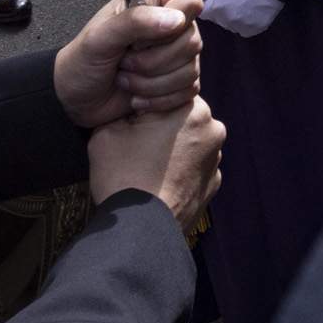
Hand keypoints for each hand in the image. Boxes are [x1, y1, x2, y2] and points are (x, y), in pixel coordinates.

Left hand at [53, 0, 204, 126]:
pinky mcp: (178, 82)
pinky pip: (188, 91)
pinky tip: (137, 98)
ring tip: (125, 81)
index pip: (189, 4)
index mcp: (153, 3)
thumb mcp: (99, 38)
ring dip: (152, 84)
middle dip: (154, 63)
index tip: (141, 40)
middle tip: (124, 63)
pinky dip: (159, 100)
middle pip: (192, 41)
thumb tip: (176, 20)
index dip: (172, 24)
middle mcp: (170, 26)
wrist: (74, 100)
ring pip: (191, 70)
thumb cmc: (81, 62)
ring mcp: (176, 55)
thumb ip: (134, 21)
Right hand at [87, 96, 224, 235]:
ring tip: (145, 167)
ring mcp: (216, 160)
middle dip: (161, 127)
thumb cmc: (122, 175)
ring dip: (173, 149)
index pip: (168, 92)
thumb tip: (127, 108)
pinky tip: (157, 182)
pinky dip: (179, 172)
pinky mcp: (213, 185)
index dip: (146, 104)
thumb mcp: (106, 131)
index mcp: (192, 110)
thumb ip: (121, 110)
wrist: (139, 229)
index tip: (131, 119)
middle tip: (135, 144)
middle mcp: (213, 130)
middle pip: (182, 118)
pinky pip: (194, 168)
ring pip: (190, 143)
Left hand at [160, 0, 284, 38]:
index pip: (204, 14)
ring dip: (233, 17)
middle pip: (218, 21)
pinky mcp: (255, 29)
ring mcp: (242, 26)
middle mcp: (226, 21)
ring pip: (231, 25)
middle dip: (221, 11)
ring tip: (243, 1)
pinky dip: (247, 22)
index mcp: (215, 9)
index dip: (210, 4)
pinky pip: (245, 28)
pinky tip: (251, 9)